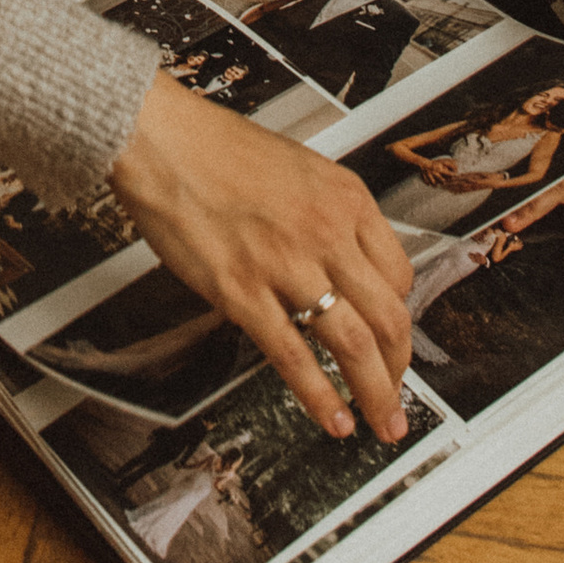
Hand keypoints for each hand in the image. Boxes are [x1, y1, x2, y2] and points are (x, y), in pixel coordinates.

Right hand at [109, 76, 412, 442]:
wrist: (162, 140)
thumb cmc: (218, 148)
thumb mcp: (300, 169)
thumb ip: (330, 216)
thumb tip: (348, 263)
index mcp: (345, 199)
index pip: (400, 274)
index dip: (401, 316)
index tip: (395, 336)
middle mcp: (326, 232)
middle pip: (389, 316)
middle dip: (400, 368)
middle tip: (400, 395)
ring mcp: (286, 264)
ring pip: (354, 344)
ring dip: (375, 394)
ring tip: (382, 422)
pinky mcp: (242, 292)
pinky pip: (293, 356)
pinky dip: (320, 396)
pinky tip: (332, 417)